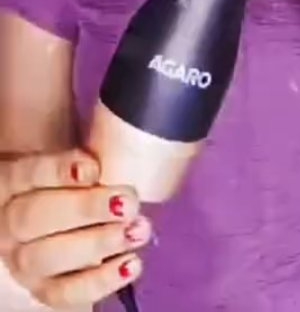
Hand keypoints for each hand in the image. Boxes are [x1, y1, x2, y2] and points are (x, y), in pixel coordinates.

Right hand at [0, 149, 150, 308]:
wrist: (53, 213)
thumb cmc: (66, 178)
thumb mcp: (66, 156)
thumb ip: (81, 158)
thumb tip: (110, 159)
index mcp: (9, 182)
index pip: (28, 173)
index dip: (58, 171)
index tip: (93, 168)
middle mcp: (8, 223)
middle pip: (35, 217)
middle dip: (85, 209)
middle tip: (128, 203)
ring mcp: (22, 260)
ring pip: (47, 257)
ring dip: (97, 244)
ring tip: (136, 231)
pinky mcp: (41, 288)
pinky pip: (64, 293)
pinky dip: (100, 281)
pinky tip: (131, 264)